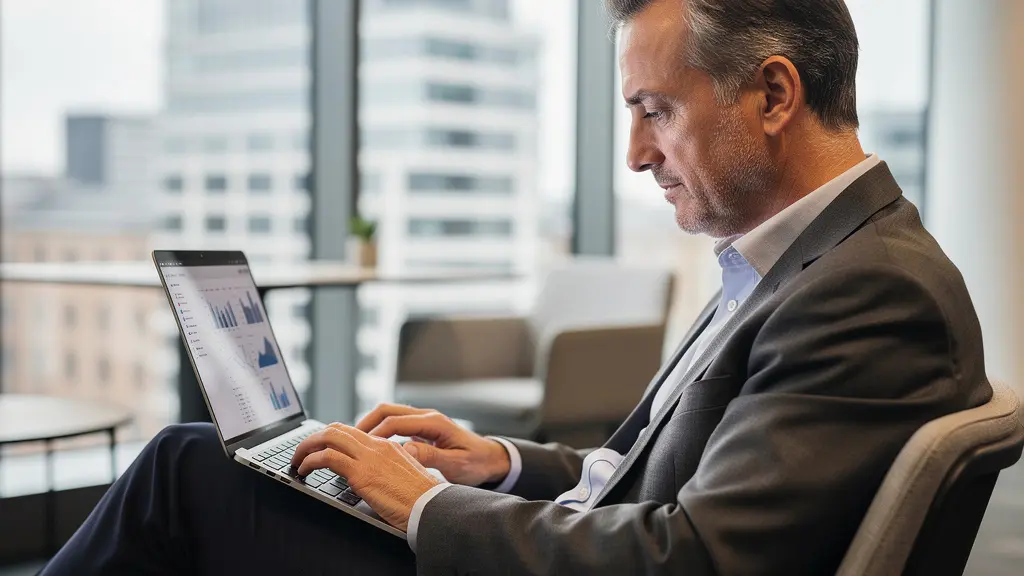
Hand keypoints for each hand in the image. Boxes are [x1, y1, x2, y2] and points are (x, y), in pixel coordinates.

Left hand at [290, 423, 440, 531]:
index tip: (320, 449)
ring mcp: (369, 457)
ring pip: (329, 437)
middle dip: (314, 438)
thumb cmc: (421, 499)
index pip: (353, 432)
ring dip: (306, 447)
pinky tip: (304, 470)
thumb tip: (368, 476)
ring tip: (297, 460)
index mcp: (388, 445)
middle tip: (302, 451)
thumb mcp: (404, 475)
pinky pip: (327, 458)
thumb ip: (386, 469)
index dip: (331, 438)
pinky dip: (310, 461)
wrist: (431, 506)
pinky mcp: (361, 473)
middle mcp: (377, 445)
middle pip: (337, 429)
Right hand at [356, 403, 510, 486]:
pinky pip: (396, 424)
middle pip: (388, 410)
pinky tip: (371, 447)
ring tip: (354, 442)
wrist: (491, 459)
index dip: (375, 432)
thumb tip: (405, 450)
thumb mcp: (456, 465)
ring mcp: (424, 421)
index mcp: (435, 423)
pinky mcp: (422, 429)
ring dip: (371, 425)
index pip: (396, 421)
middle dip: (366, 423)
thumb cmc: (476, 463)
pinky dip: (381, 431)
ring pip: (390, 414)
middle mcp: (427, 417)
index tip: (360, 446)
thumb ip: (431, 457)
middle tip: (348, 440)